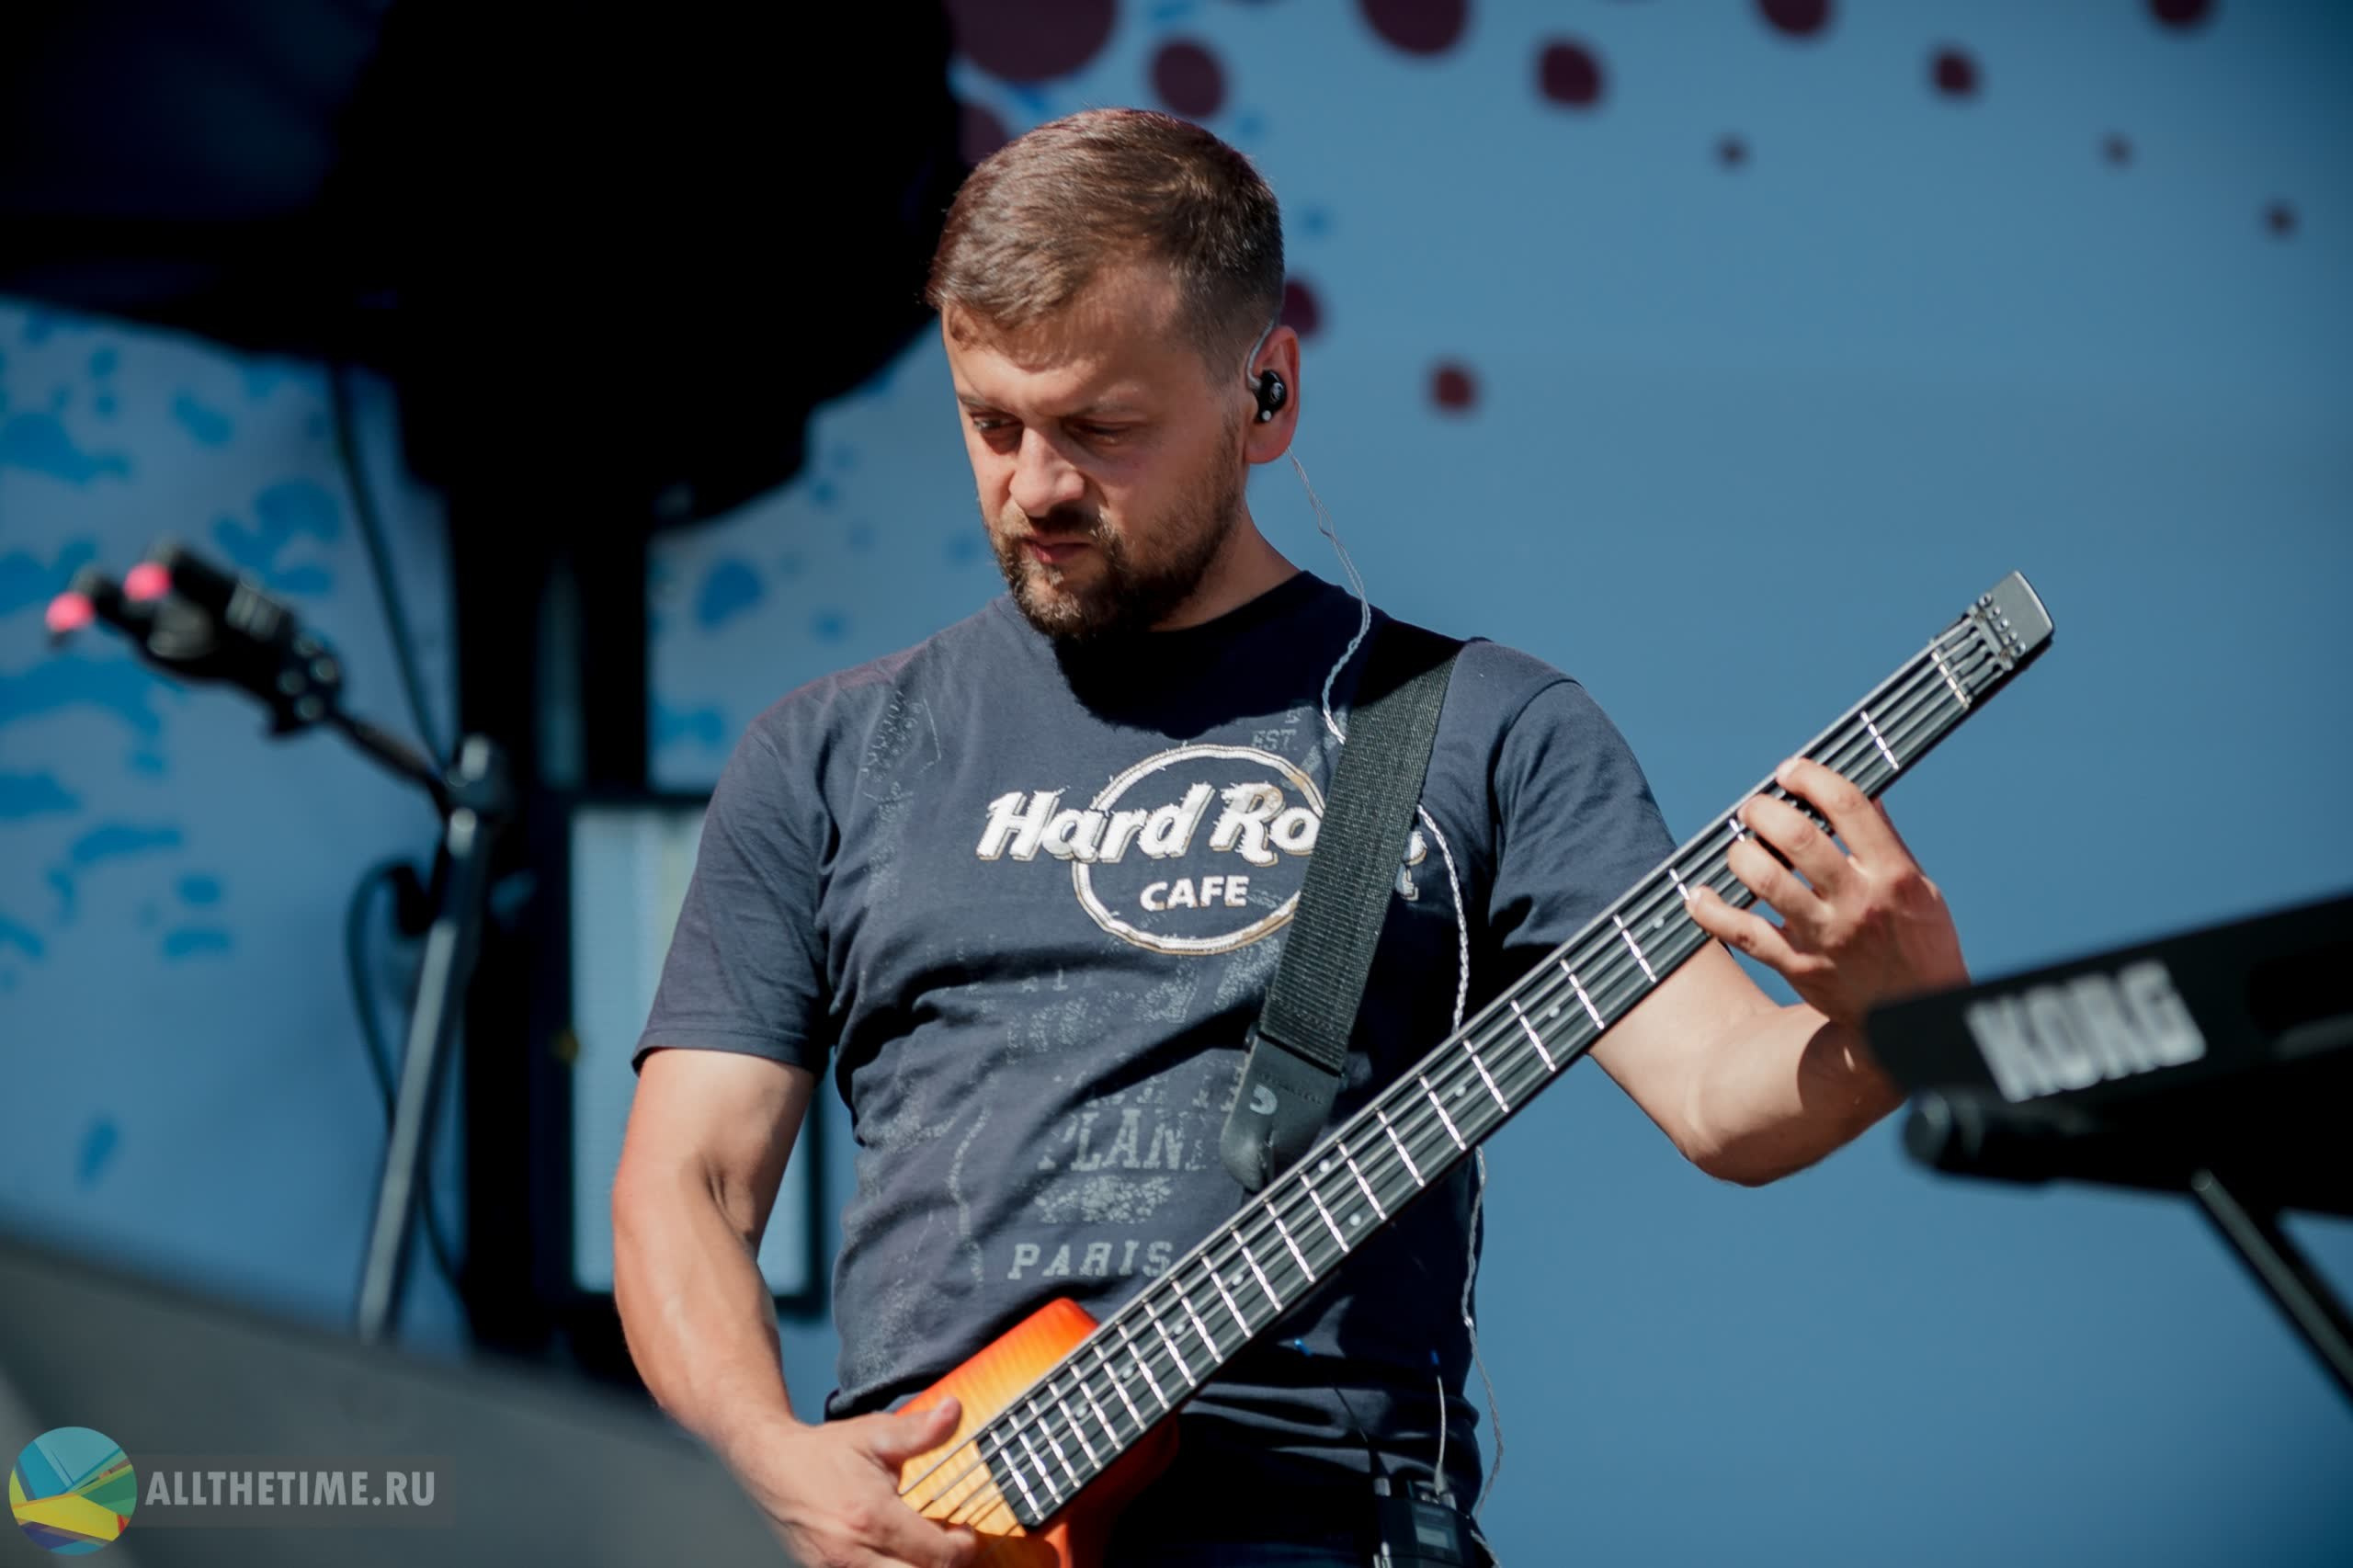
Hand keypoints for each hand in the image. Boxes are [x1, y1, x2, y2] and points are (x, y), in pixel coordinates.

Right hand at [736, 1399, 980, 1567]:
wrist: (771, 1465)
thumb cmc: (826, 1451)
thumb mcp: (875, 1433)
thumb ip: (919, 1430)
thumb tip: (955, 1409)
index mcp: (872, 1517)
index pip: (938, 1555)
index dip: (963, 1547)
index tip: (964, 1532)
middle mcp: (852, 1553)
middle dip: (943, 1566)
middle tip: (948, 1546)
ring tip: (922, 1552)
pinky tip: (895, 1556)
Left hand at [1684, 756, 1967, 1030]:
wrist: (1913, 1018)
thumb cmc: (1919, 944)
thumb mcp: (1919, 888)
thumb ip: (1885, 843)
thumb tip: (1858, 793)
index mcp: (1892, 874)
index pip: (1848, 805)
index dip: (1811, 777)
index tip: (1791, 772)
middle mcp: (1857, 902)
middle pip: (1797, 838)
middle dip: (1764, 811)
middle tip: (1754, 808)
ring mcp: (1825, 936)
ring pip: (1764, 879)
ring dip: (1741, 853)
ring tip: (1740, 848)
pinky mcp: (1798, 967)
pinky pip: (1743, 934)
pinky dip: (1713, 912)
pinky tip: (1698, 897)